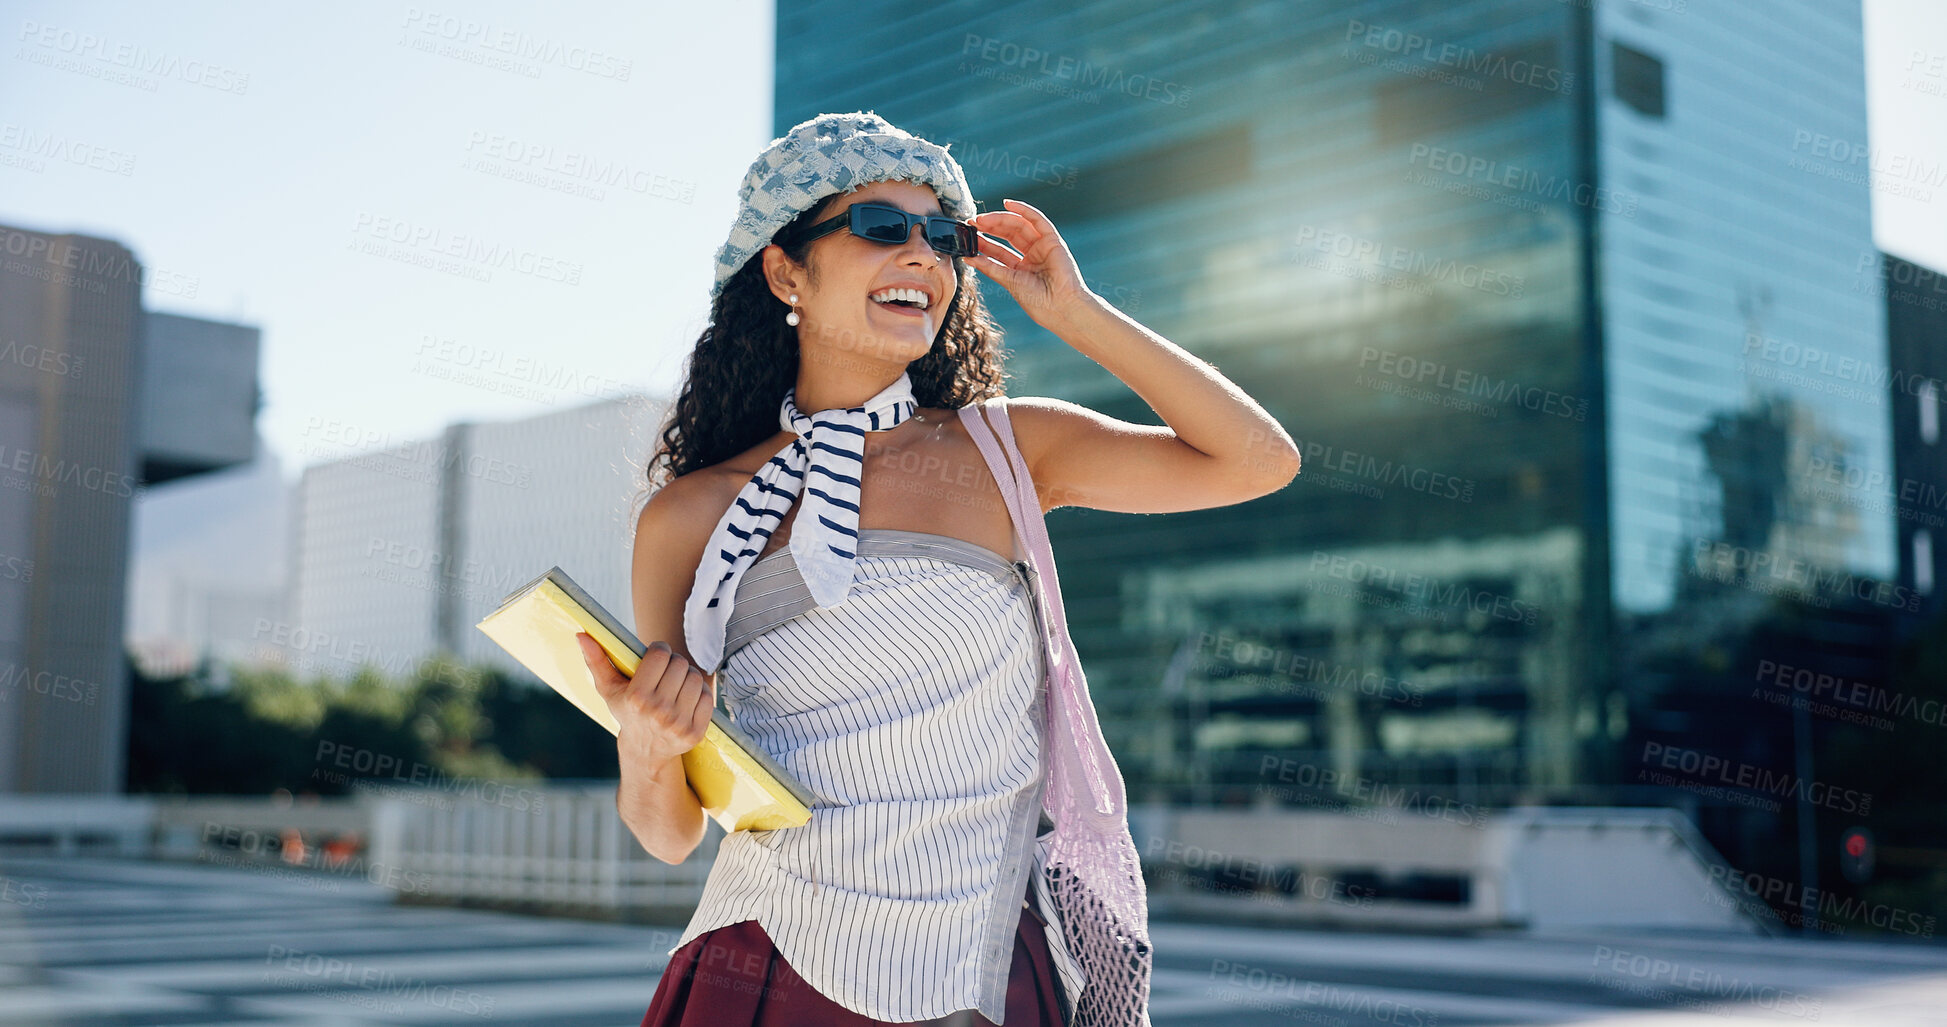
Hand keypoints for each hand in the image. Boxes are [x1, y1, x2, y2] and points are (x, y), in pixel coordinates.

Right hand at [577, 632, 714, 767]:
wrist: (645, 751)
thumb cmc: (627, 712)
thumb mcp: (609, 689)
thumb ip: (596, 660)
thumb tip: (582, 635)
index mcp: (636, 698)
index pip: (660, 653)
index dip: (659, 649)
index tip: (656, 656)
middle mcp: (658, 711)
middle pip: (680, 664)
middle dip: (673, 663)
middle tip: (666, 672)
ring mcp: (678, 724)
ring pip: (695, 678)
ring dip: (688, 677)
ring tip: (676, 684)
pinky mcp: (695, 733)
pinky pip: (707, 697)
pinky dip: (700, 693)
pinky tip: (687, 699)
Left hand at [966, 198, 1096, 332]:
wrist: (1060, 307)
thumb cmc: (1038, 301)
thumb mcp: (1009, 281)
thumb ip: (990, 267)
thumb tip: (968, 258)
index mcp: (1021, 268)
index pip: (999, 250)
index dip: (984, 241)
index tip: (968, 235)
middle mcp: (1032, 255)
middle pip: (1008, 234)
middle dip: (990, 227)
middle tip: (972, 223)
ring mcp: (1042, 246)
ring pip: (1018, 225)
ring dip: (1000, 219)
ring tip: (982, 219)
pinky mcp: (1052, 240)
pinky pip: (1037, 220)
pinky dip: (1023, 209)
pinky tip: (1007, 204)